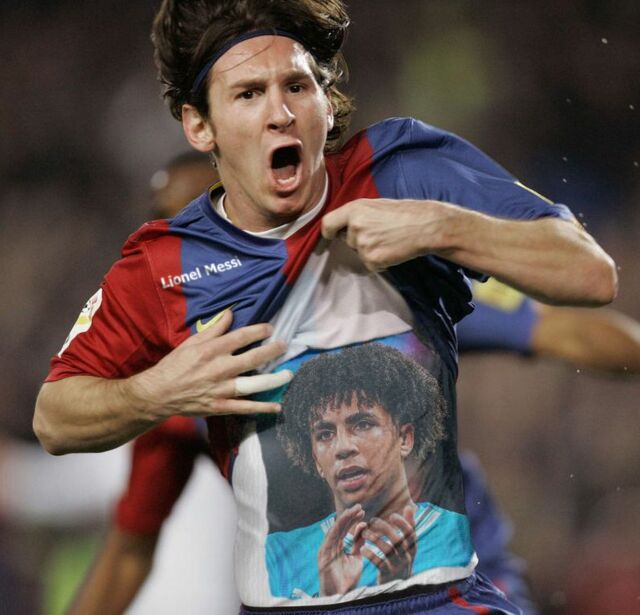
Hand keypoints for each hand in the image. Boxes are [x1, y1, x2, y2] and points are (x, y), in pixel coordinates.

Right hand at [128, 309, 290, 418]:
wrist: (158, 394)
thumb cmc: (175, 365)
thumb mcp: (192, 342)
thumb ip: (214, 329)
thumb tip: (231, 313)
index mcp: (212, 350)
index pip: (242, 337)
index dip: (259, 331)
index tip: (271, 329)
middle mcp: (219, 369)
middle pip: (253, 358)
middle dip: (273, 351)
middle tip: (285, 346)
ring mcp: (221, 389)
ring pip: (254, 383)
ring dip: (274, 379)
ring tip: (289, 374)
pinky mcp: (220, 406)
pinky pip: (245, 408)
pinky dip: (262, 408)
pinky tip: (277, 406)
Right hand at [318, 504, 366, 595]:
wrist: (341, 596)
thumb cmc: (348, 579)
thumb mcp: (356, 558)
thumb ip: (358, 543)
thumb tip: (363, 526)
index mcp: (337, 545)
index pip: (345, 528)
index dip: (353, 519)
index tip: (363, 512)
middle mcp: (330, 545)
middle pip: (340, 527)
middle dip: (349, 516)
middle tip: (359, 507)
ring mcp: (325, 549)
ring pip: (334, 530)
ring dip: (344, 519)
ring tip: (353, 511)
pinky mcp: (322, 555)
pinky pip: (329, 538)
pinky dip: (336, 529)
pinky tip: (342, 521)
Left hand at [321, 198, 452, 270]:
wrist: (425, 226)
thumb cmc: (403, 213)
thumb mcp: (375, 205)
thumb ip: (357, 214)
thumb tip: (342, 226)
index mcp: (354, 209)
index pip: (327, 224)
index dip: (329, 232)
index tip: (332, 235)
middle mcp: (355, 227)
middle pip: (347, 240)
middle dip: (359, 240)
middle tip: (380, 233)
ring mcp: (363, 245)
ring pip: (359, 253)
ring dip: (371, 251)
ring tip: (389, 240)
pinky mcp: (372, 260)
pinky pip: (370, 265)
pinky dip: (380, 262)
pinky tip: (392, 250)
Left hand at [360, 506, 416, 583]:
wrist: (397, 586)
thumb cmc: (400, 558)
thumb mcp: (407, 545)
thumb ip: (409, 527)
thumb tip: (410, 506)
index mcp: (412, 547)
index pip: (411, 534)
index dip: (402, 524)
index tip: (392, 515)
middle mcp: (407, 556)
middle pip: (398, 540)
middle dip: (384, 528)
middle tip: (372, 520)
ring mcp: (398, 566)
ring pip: (387, 550)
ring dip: (374, 539)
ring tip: (364, 533)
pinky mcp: (388, 574)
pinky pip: (379, 563)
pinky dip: (370, 554)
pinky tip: (363, 549)